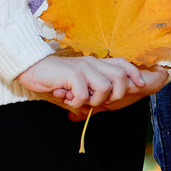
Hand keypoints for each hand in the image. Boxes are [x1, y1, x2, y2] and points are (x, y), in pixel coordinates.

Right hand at [17, 54, 154, 113]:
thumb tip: (102, 108)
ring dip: (95, 100)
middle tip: (98, 101)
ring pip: (105, 87)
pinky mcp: (72, 74)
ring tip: (80, 100)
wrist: (31, 69)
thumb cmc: (54, 79)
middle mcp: (92, 63)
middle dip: (116, 94)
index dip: (134, 73)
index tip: (139, 85)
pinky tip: (67, 98)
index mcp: (95, 64)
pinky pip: (84, 94)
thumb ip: (90, 94)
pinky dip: (77, 102)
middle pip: (120, 76)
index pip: (122, 63)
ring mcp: (83, 67)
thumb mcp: (76, 86)